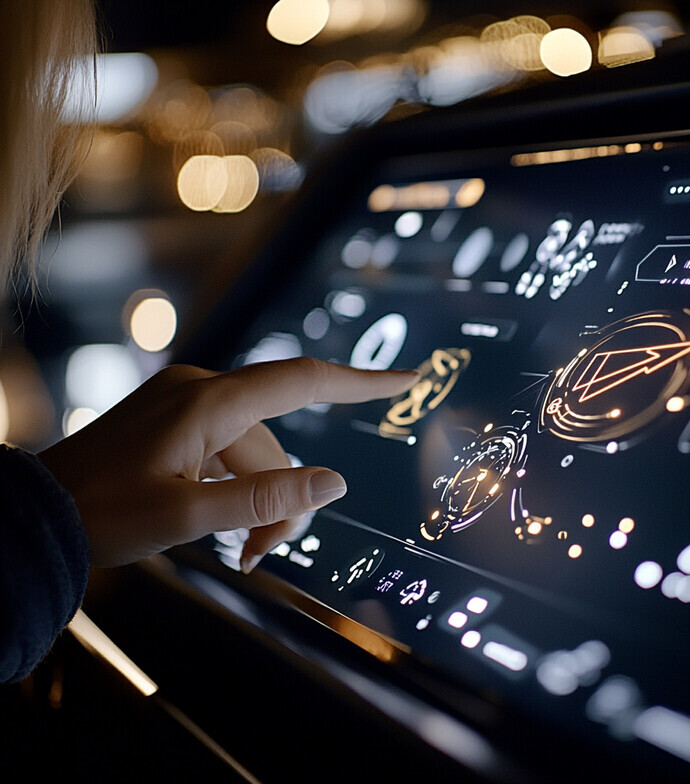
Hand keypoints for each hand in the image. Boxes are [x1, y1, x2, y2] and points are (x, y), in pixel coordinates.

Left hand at [40, 358, 417, 569]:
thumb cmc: (102, 514)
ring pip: (255, 452)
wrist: (39, 512)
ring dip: (259, 500)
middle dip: (283, 498)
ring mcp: (187, 404)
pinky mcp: (177, 421)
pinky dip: (236, 487)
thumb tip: (334, 483)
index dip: (361, 380)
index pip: (303, 380)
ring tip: (240, 552)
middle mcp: (203, 391)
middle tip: (260, 555)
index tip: (407, 378)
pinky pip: (228, 450)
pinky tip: (224, 524)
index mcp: (208, 403)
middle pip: (277, 441)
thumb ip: (266, 498)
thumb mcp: (188, 515)